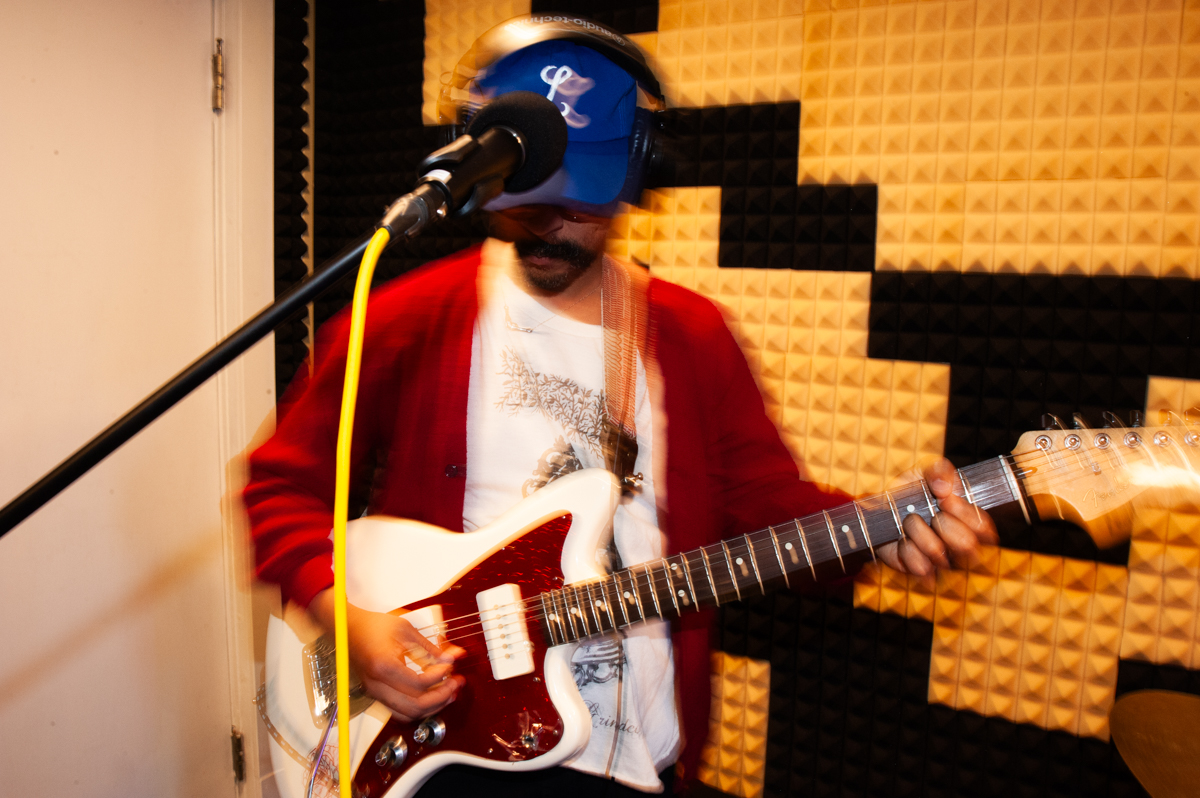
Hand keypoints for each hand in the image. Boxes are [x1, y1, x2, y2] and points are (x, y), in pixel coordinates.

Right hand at [309, 589, 464, 721]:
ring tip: (448, 693)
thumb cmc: (372, 625)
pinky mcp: (376, 694)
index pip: (420, 683)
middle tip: (455, 685)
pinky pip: (399, 711)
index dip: (440, 676)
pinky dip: (418, 708)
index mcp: (384, 665)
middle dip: (441, 697)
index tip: (450, 666)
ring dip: (431, 707)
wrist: (347, 628)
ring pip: (408, 714)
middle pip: (415, 706)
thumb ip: (431, 648)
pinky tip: (431, 697)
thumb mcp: (406, 630)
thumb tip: (453, 657)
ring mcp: (375, 692)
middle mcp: (377, 684)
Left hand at [876, 458, 999, 580]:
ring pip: (938, 553)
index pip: (984, 528)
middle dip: (943, 524)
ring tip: (909, 521)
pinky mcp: (922, 572)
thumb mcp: (925, 472)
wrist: (881, 510)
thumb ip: (940, 471)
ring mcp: (943, 562)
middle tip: (929, 513)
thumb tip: (944, 488)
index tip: (944, 500)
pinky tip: (901, 539)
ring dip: (917, 530)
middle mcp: (961, 546)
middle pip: (968, 545)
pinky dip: (905, 547)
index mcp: (970, 522)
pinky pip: (918, 566)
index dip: (965, 513)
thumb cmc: (912, 492)